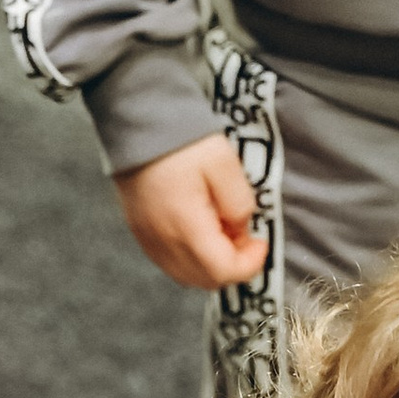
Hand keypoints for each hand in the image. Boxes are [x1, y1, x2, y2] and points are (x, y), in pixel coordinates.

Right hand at [113, 133, 268, 288]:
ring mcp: (147, 237)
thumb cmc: (183, 138)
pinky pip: (169, 261)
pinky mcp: (139, 230)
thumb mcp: (225, 164)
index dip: (250, 264)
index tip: (260, 242)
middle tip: (243, 238)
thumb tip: (241, 231)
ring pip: (186, 275)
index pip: (223, 271)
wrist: (138, 118)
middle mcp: (162, 240)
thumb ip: (240, 204)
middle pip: (205, 280)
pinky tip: (199, 229)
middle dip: (231, 266)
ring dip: (211, 263)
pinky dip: (190, 257)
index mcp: (185, 226)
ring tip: (221, 230)